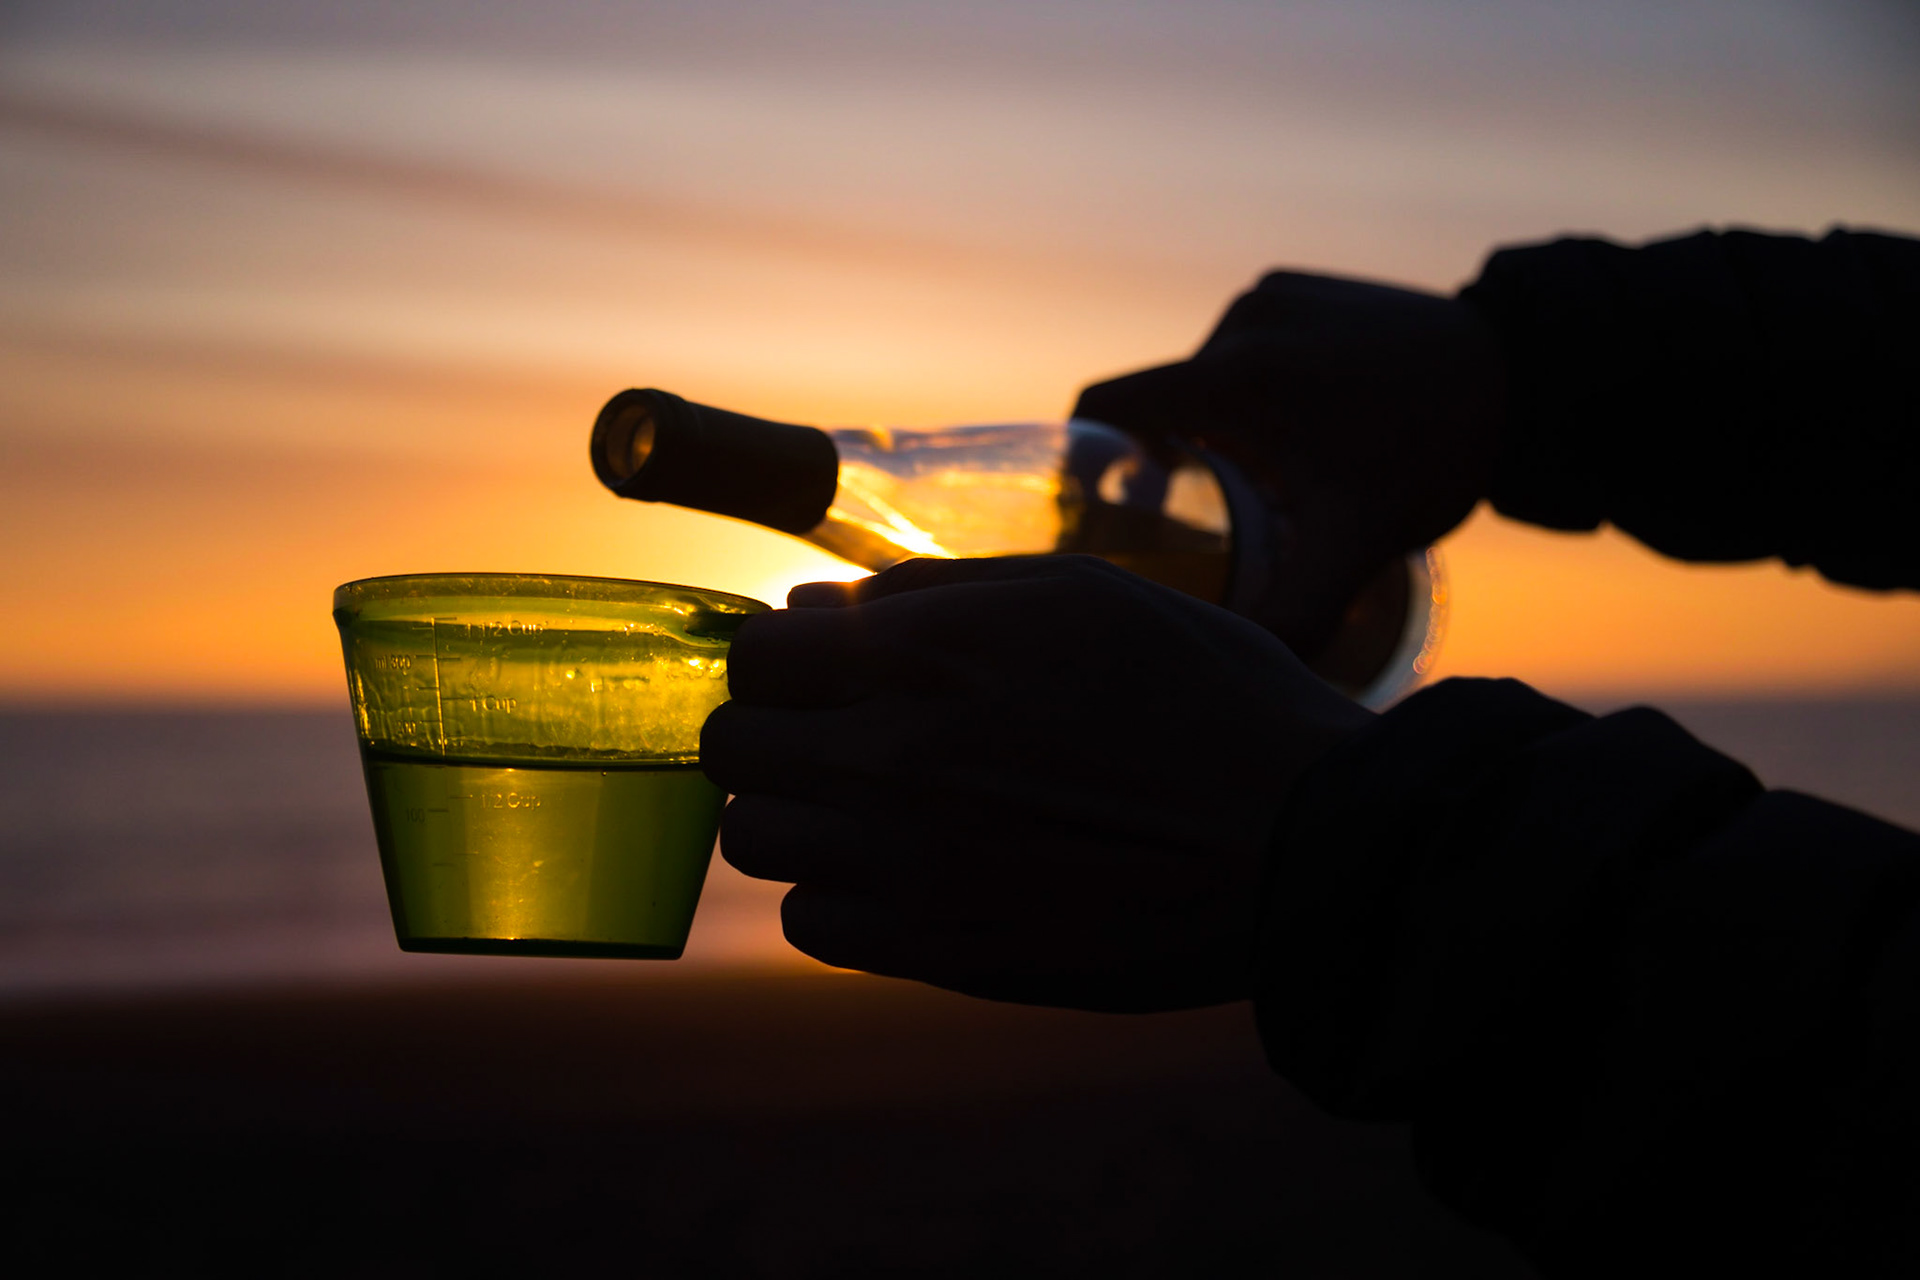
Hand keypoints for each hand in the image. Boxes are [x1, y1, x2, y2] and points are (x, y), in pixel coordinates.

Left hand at [701, 555, 1372, 1011]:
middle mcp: (899, 759)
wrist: (1300, 845)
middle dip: (772, 729)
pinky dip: (834, 898)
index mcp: (933, 656)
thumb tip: (807, 607)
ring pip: (752, 840)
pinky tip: (900, 873)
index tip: (817, 668)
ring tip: (864, 805)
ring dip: (791, 814)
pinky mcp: (942, 953)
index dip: (778, 654)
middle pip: (732, 746)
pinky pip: (809, 926)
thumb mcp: (1084, 594)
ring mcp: (912, 866)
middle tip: (834, 734)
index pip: (754, 652)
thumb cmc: (1204, 698)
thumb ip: (931, 591)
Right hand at [1073, 272, 1505, 665]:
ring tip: (1277, 478)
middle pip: (1165, 405)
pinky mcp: (1304, 285)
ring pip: (1208, 378)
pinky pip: (1248, 347)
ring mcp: (1276, 294)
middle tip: (1219, 520)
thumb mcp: (1357, 545)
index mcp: (1233, 374)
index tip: (1098, 508)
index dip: (1084, 458)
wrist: (1529, 377)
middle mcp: (1242, 320)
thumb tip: (1242, 674)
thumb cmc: (1433, 457)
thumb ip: (1294, 613)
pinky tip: (1309, 431)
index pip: (1108, 405)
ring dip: (1223, 429)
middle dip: (1178, 462)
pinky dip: (1256, 392)